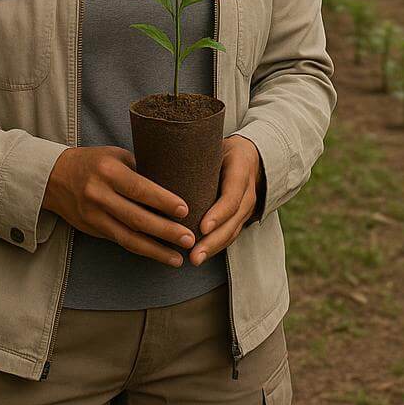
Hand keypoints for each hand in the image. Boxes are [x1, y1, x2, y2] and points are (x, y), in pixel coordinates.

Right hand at [42, 146, 194, 266]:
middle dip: (165, 231)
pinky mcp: (92, 229)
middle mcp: (99, 195)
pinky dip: (141, 249)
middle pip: (136, 217)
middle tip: (189, 239)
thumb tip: (173, 182)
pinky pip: (120, 241)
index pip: (139, 189)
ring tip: (178, 258)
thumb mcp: (116, 156)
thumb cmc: (94, 162)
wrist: (54, 177)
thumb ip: (140, 169)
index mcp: (108, 171)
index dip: (162, 201)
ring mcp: (94, 215)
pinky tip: (159, 254)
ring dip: (155, 250)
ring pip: (128, 237)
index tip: (185, 210)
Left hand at [189, 136, 260, 265]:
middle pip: (233, 220)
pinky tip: (200, 255)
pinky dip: (216, 246)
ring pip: (233, 231)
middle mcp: (247, 191)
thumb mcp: (213, 144)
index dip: (219, 213)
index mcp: (240, 170)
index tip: (202, 227)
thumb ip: (193, 152)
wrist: (250, 154)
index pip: (232, 196)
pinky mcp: (241, 217)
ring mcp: (247, 206)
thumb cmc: (222, 148)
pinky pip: (231, 234)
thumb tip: (154, 158)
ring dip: (214, 248)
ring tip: (194, 260)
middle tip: (194, 255)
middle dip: (214, 240)